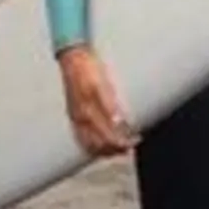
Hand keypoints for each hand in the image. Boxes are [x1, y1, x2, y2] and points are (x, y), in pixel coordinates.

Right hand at [58, 44, 135, 158]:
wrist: (73, 58)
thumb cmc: (89, 70)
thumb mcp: (102, 85)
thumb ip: (109, 105)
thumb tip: (118, 123)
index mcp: (87, 112)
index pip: (106, 136)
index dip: (121, 142)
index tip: (135, 140)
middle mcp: (80, 118)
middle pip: (98, 144)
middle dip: (114, 149)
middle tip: (129, 147)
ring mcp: (75, 117)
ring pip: (88, 143)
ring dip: (103, 149)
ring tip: (118, 148)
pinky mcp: (73, 114)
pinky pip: (80, 136)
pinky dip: (91, 145)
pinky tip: (99, 144)